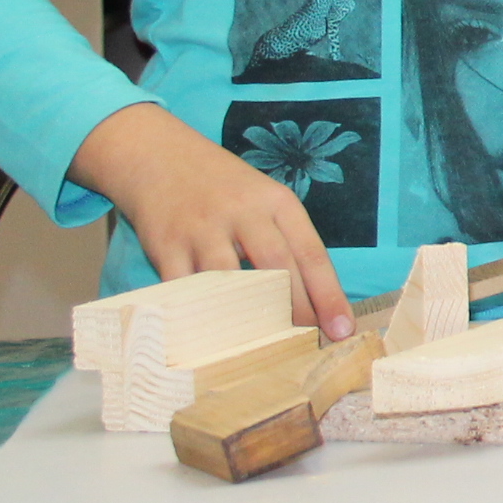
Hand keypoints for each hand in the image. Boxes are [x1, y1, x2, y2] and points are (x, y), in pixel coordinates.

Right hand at [71, 102, 350, 336]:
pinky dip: (199, 316)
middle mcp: (243, 213)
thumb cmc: (223, 187)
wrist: (159, 156)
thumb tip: (313, 300)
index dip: (330, 296)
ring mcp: (202, 229)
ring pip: (231, 283)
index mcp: (278, 203)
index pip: (312, 254)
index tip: (343, 330)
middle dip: (296, 312)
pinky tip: (211, 338)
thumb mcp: (264, 199)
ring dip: (248, 319)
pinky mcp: (166, 245)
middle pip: (278, 270)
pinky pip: (185, 290)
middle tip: (306, 344)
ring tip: (262, 346)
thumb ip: (285, 239)